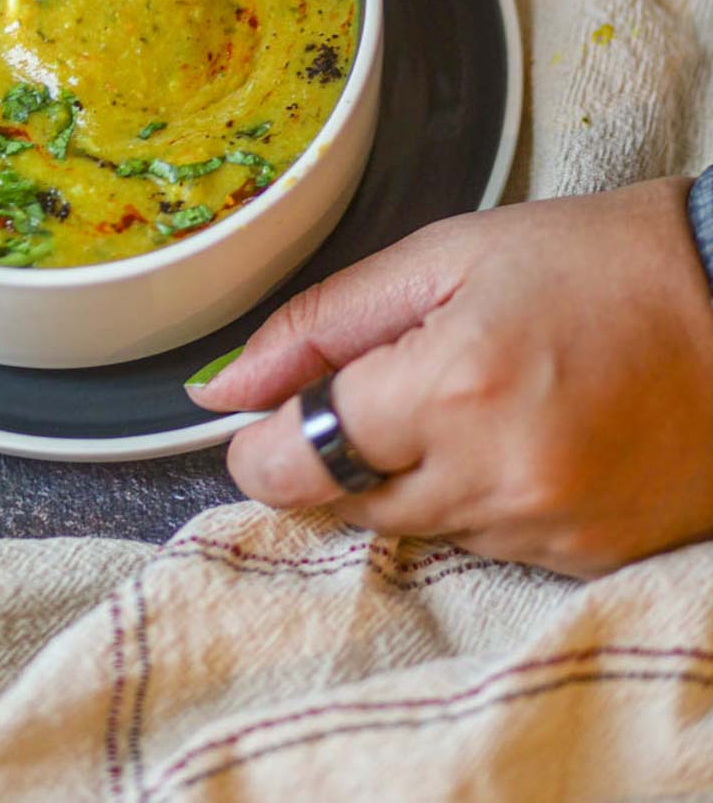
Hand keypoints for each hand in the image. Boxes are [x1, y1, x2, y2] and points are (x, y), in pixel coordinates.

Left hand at [189, 181, 712, 575]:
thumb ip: (321, 322)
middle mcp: (493, 476)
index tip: (270, 411)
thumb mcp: (444, 255)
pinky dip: (469, 500)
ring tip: (465, 396)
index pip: (292, 460)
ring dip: (403, 476)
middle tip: (384, 382)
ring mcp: (542, 529)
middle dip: (334, 450)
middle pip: (340, 505)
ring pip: (406, 532)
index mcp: (451, 384)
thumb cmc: (593, 262)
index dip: (262, 438)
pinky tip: (512, 435)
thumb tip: (223, 385)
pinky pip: (477, 547)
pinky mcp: (581, 561)